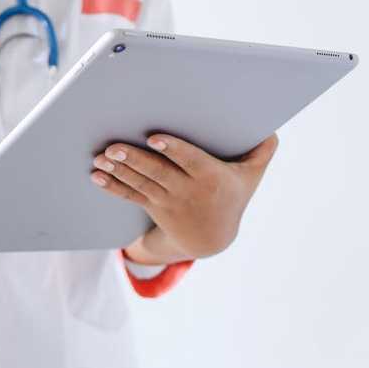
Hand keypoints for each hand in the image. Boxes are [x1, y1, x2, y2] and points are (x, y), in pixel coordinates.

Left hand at [90, 132, 279, 263]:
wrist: (211, 238)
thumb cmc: (232, 194)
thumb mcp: (252, 176)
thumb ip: (262, 151)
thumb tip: (271, 129)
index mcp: (211, 177)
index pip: (190, 161)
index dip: (173, 149)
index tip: (155, 138)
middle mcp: (188, 191)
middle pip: (158, 173)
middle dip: (134, 160)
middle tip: (113, 147)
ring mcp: (168, 201)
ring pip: (140, 184)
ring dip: (118, 171)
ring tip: (101, 158)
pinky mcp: (152, 206)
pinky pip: (130, 195)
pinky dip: (112, 186)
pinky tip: (96, 175)